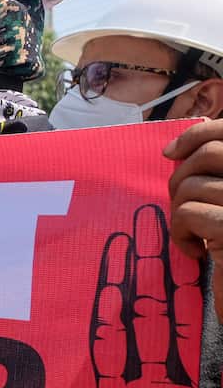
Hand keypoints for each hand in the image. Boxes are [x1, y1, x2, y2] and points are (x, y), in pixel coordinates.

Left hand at [164, 118, 222, 318]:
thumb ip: (216, 174)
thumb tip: (178, 145)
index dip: (199, 134)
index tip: (170, 153)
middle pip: (211, 153)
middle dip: (181, 176)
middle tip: (181, 205)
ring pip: (192, 186)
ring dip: (180, 210)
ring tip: (194, 234)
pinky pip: (188, 213)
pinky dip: (181, 234)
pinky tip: (197, 253)